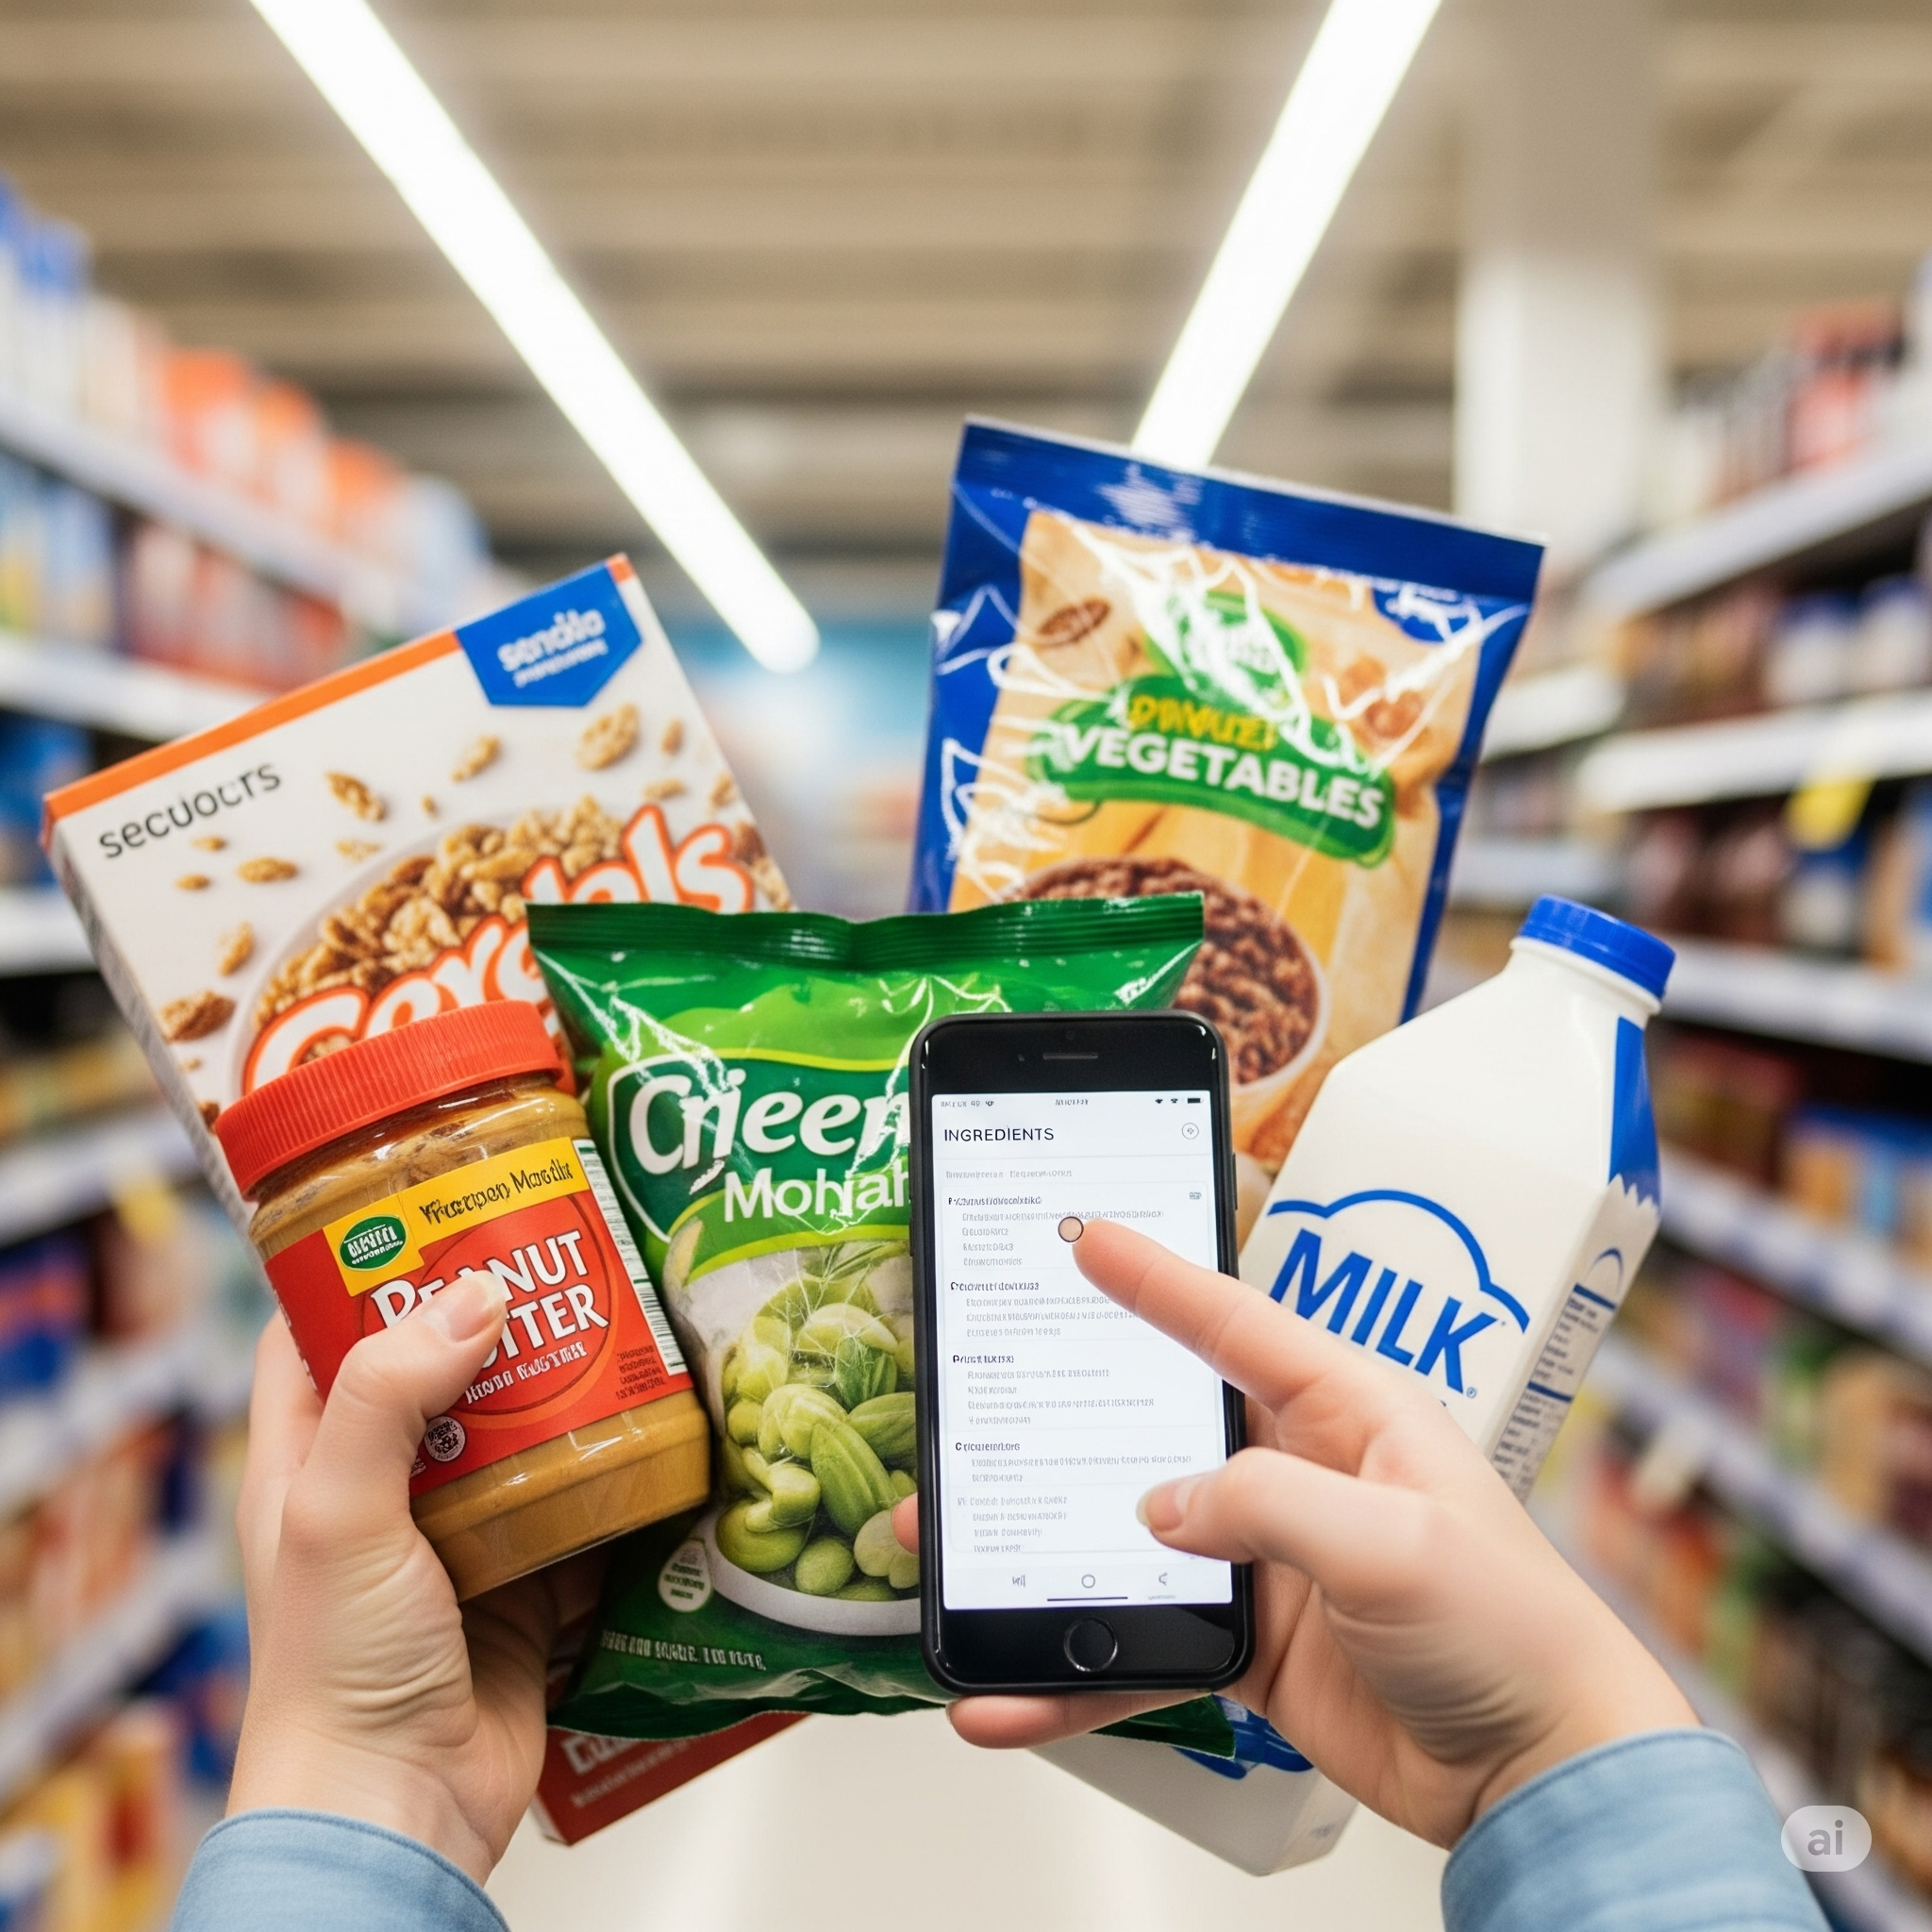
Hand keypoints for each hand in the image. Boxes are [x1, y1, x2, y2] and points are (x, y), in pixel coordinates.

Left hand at [229, 1279, 602, 1881]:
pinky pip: (581, 1497)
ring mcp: (462, 1528)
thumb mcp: (338, 1513)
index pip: (322, 1328)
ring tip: (623, 1314)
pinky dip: (617, 1463)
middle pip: (443, 1365)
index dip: (368, 1261)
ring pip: (522, 1426)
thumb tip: (475, 1295)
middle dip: (500, 1310)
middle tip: (562, 1248)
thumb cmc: (334, 1675)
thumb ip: (390, 1395)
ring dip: (568, 1381)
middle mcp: (386, 1482)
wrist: (401, 1808)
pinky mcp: (531, 1573)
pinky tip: (660, 1419)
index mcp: (310, 1457)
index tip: (434, 1204)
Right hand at [919, 1220, 1693, 1848]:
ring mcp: (1271, 1561)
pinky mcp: (1253, 1643)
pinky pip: (1145, 1643)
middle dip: (1066, 1426)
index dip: (1156, 1279)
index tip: (1088, 1237)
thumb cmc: (1513, 1632)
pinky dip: (1082, 1672)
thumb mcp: (1393, 1543)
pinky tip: (1022, 1697)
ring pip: (1134, 1540)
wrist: (1543, 1772)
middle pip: (1159, 1431)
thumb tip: (1160, 1508)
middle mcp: (1301, 1472)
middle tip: (985, 1410)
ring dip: (1051, 1557)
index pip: (1232, 1326)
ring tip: (965, 1561)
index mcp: (1348, 1412)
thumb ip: (1269, 1506)